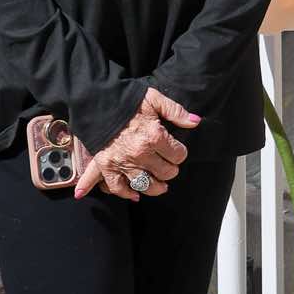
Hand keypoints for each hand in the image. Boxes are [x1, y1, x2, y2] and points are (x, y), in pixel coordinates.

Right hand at [73, 88, 199, 201]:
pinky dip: (127, 194)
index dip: (180, 152)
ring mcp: (123, 162)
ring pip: (146, 185)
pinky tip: (135, 195)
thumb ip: (176, 111)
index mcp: (154, 136)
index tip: (177, 150)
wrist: (98, 101)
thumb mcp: (154, 98)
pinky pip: (118, 188)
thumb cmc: (128, 99)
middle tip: (169, 165)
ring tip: (161, 185)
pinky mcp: (107, 166)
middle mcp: (140, 153)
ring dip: (156, 187)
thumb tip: (195, 121)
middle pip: (166, 173)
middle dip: (171, 169)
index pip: (179, 155)